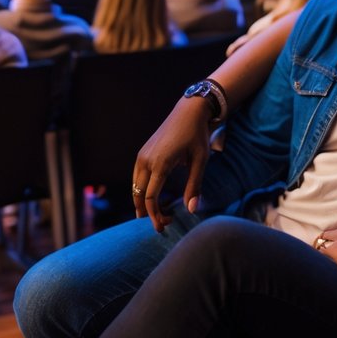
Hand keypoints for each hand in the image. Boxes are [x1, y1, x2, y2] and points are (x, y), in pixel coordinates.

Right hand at [131, 97, 213, 232]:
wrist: (188, 111)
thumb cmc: (197, 135)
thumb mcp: (200, 161)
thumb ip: (195, 185)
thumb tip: (192, 210)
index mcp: (160, 163)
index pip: (151, 197)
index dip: (155, 215)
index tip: (164, 226)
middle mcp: (146, 160)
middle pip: (139, 194)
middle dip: (148, 213)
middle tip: (162, 225)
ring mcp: (142, 155)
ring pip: (135, 187)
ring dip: (143, 203)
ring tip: (157, 214)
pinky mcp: (142, 153)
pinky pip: (137, 177)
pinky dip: (141, 191)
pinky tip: (151, 199)